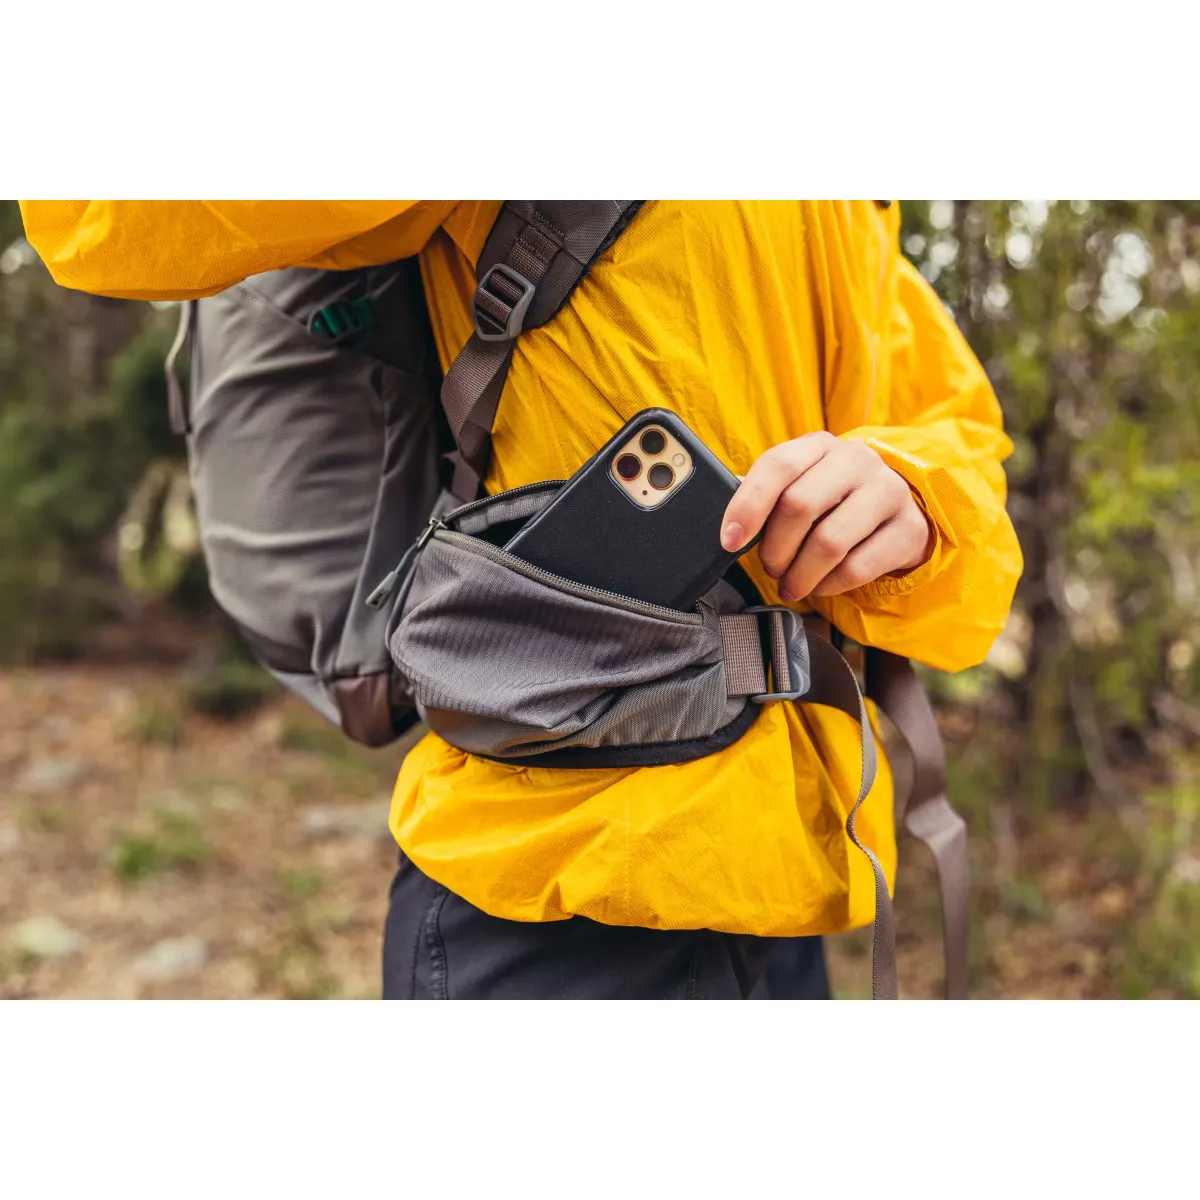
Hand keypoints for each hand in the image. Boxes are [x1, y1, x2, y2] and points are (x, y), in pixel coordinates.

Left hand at [720, 432, 933, 601]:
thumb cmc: (834, 503)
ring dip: (800, 575)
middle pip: (800, 505)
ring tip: (791, 584)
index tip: (730, 541)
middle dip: (774, 549)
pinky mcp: (908, 529)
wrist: (898, 513)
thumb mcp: (802, 486)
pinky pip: (856, 568)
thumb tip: (731, 528)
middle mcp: (856, 460)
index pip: (778, 465)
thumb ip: (768, 498)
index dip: (748, 506)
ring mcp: (888, 491)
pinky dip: (829, 585)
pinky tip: (821, 584)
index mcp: (820, 446)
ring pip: (829, 542)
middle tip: (771, 568)